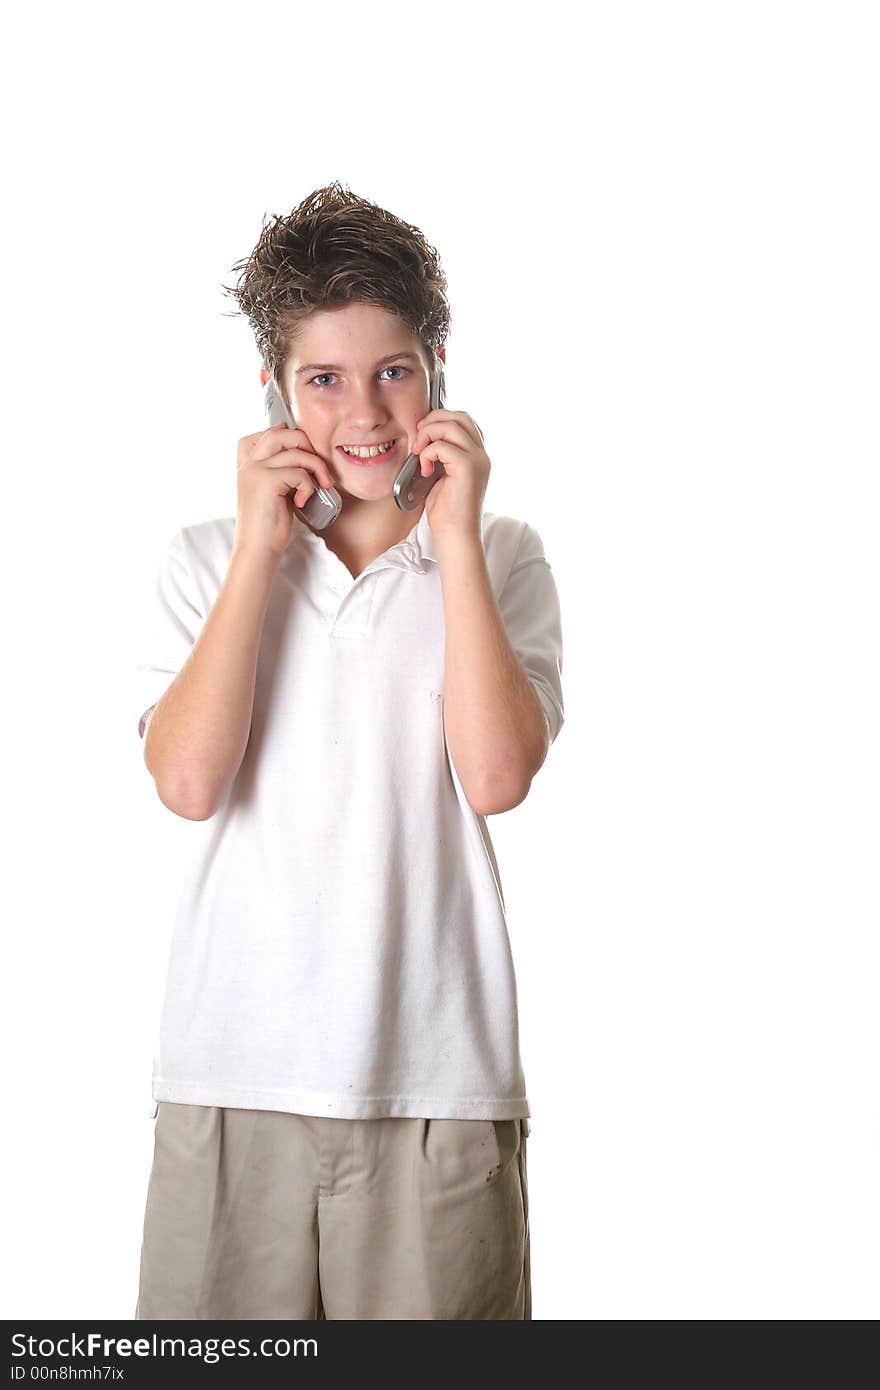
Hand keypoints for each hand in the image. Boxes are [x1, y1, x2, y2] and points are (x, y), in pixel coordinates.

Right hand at [233, 423, 335, 558]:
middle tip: (318, 467)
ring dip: (317, 467)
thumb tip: (305, 453)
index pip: (267, 432)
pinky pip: (299, 473)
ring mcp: (255, 470)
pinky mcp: (266, 482)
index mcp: (248, 464)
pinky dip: (308, 486)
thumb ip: (282, 470)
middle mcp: (249, 463)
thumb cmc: (269, 525)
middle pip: (282, 433)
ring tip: (322, 485)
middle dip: (307, 445)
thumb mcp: (275, 491)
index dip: (289, 437)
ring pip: (296, 452)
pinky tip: (301, 502)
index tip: (304, 455)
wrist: (258, 550)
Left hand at [410, 411, 489, 540]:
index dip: (442, 419)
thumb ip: (440, 455)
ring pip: (451, 426)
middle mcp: (481, 455)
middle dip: (434, 419)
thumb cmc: (446, 512)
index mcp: (477, 456)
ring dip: (428, 435)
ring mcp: (477, 460)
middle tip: (418, 435)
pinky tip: (425, 470)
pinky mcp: (467, 467)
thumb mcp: (442, 476)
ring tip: (419, 453)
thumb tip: (424, 437)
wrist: (455, 534)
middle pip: (460, 417)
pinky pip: (442, 445)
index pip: (464, 421)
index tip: (423, 432)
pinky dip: (427, 454)